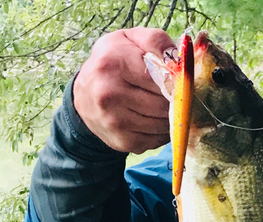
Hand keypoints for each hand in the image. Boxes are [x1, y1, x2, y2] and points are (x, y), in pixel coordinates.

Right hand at [73, 27, 175, 153]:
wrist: (84, 96)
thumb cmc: (113, 63)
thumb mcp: (130, 40)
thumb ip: (156, 41)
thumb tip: (178, 62)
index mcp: (113, 64)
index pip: (161, 78)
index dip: (177, 81)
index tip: (179, 80)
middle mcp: (109, 94)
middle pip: (163, 104)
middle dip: (175, 100)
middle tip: (175, 95)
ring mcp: (114, 121)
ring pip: (162, 124)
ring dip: (171, 118)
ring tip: (165, 106)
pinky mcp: (122, 141)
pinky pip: (156, 139)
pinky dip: (162, 132)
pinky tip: (155, 120)